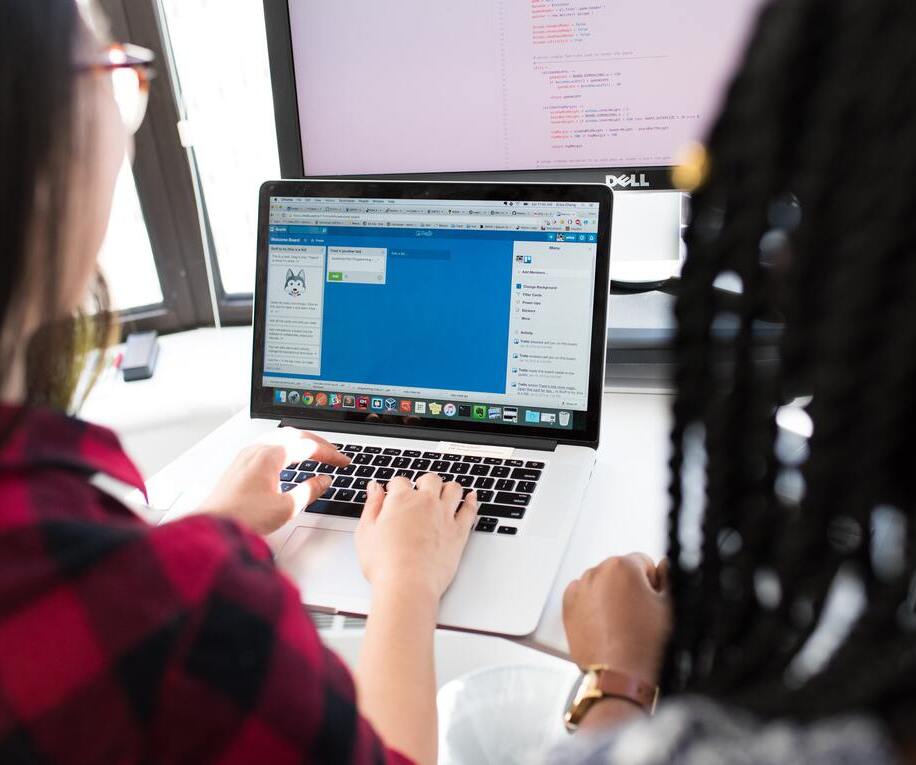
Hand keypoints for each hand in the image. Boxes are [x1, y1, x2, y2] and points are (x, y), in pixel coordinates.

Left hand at [198, 428, 349, 534]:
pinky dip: (286, 448)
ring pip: (280, 437)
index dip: (330, 453)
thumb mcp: (286, 507)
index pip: (308, 445)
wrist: (212, 528)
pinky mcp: (240, 465)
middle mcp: (256, 450)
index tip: (343, 462)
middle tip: (333, 454)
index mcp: (270, 455)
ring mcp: (246, 456)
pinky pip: (268, 445)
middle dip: (318, 443)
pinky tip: (288, 459)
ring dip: (301, 442)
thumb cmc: (242, 518)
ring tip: (315, 453)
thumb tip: (323, 480)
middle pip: (294, 435)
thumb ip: (309, 490)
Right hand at [355, 474, 477, 600]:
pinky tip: (471, 498)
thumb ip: (372, 505)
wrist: (408, 585)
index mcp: (401, 500)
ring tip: (444, 493)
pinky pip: (470, 510)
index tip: (394, 493)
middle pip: (430, 479)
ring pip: (453, 489)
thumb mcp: (366, 532)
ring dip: (448, 488)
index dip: (396, 487)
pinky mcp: (459, 532)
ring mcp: (445, 516)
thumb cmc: (385, 564)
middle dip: (424, 482)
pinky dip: (471, 501)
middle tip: (420, 490)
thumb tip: (374, 488)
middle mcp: (426, 502)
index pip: (400, 481)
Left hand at [563, 554, 670, 684]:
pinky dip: (593, 606)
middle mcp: (597, 572)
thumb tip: (664, 565)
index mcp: (622, 566)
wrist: (620, 679)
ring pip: (602, 584)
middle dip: (631, 589)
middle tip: (639, 618)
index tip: (653, 604)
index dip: (653, 584)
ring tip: (623, 626)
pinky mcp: (568, 608)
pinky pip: (585, 597)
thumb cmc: (647, 646)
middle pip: (621, 572)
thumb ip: (671, 576)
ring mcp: (580, 590)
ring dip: (612, 597)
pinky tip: (606, 626)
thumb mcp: (672, 607)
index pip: (644, 562)